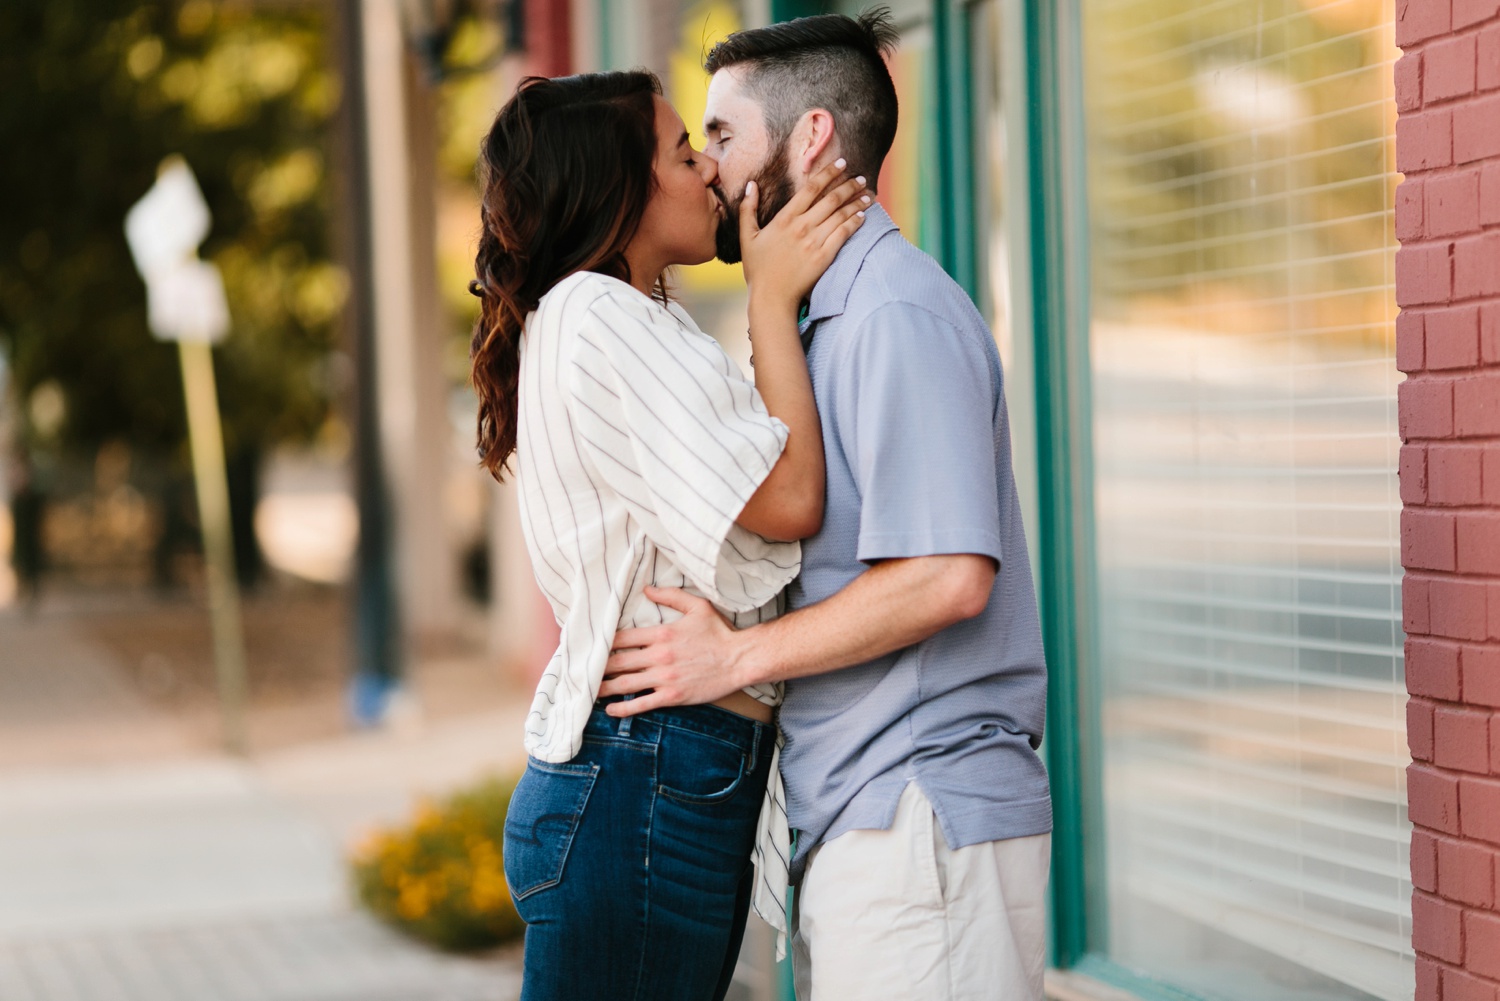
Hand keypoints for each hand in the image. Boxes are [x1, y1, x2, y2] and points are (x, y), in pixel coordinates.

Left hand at [599, 586, 746, 716]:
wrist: (740, 659)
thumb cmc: (719, 632)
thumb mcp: (697, 606)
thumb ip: (670, 596)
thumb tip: (646, 590)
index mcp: (662, 633)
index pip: (623, 638)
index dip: (603, 644)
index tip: (591, 647)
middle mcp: (659, 655)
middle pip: (618, 662)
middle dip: (597, 667)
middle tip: (582, 671)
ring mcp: (665, 677)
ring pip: (626, 684)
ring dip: (604, 688)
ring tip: (588, 692)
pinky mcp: (673, 695)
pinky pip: (643, 703)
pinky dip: (624, 708)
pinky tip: (611, 709)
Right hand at [739, 159, 869, 309]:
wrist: (771, 297)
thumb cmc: (758, 269)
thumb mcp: (746, 237)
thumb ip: (748, 209)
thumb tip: (751, 185)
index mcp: (784, 218)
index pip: (811, 188)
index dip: (828, 173)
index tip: (841, 164)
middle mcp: (801, 226)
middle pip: (831, 198)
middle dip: (849, 185)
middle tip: (861, 178)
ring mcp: (814, 241)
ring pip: (840, 214)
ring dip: (857, 202)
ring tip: (868, 194)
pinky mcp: (824, 256)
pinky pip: (844, 234)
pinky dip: (855, 222)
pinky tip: (863, 215)